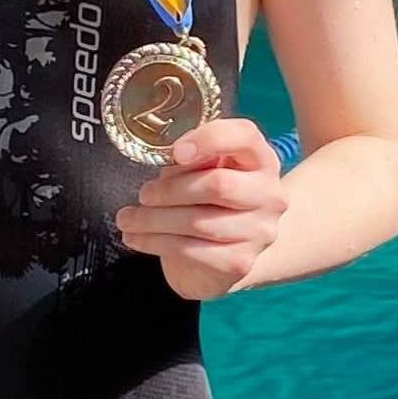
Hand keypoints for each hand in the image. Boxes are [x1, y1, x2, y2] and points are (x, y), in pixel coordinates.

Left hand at [114, 118, 286, 301]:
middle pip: (218, 185)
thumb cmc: (209, 198)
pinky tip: (137, 239)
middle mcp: (270, 194)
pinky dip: (156, 243)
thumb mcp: (204, 169)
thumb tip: (168, 156)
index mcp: (261, 158)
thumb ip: (193, 158)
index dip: (208, 140)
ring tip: (127, 219)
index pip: (244, 136)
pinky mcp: (240, 262)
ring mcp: (260, 231)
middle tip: (143, 193)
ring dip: (153, 220)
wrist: (226, 252)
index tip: (175, 152)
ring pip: (198, 222)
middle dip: (170, 189)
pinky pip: (192, 251)